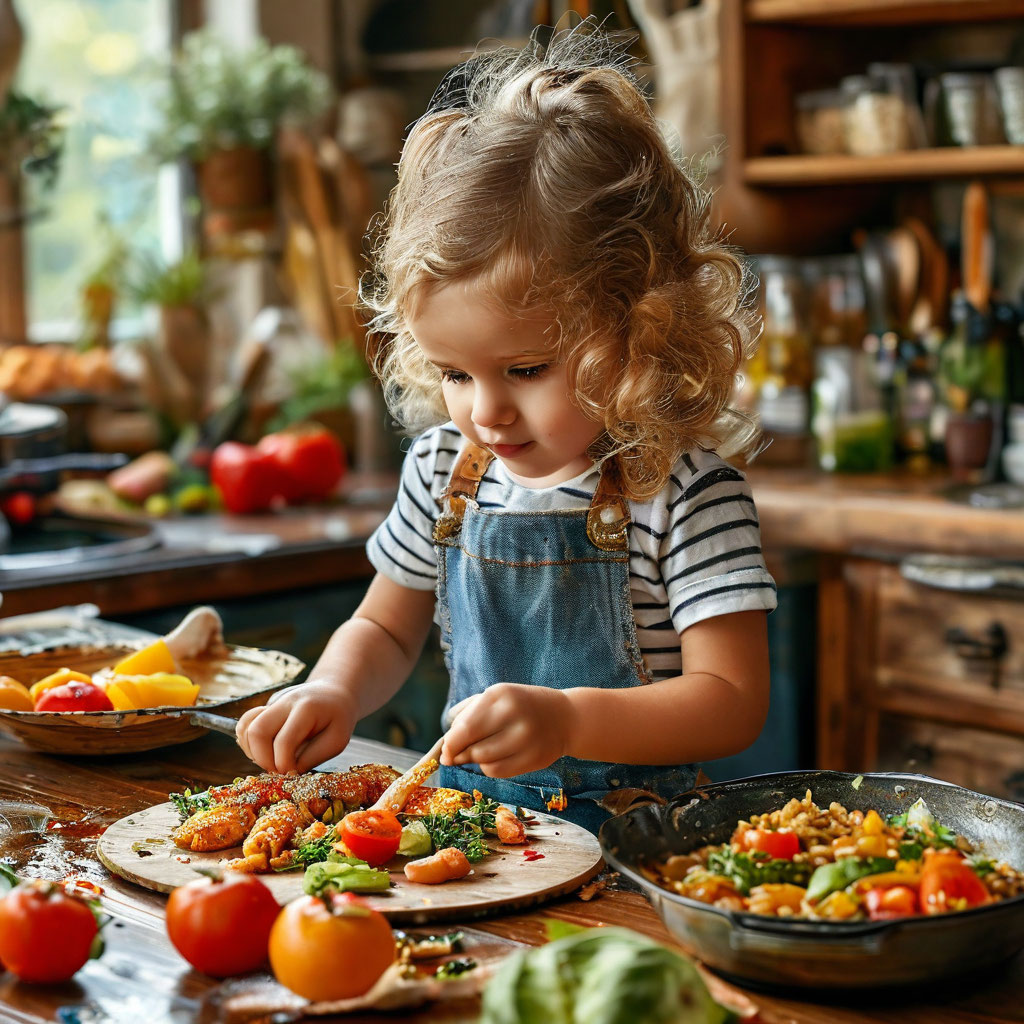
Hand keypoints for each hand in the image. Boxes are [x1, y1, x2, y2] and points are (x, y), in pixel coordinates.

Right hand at [235, 680, 356, 773]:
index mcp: (306, 708)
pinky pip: (245, 725)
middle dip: (263, 759)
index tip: (292, 775)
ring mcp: (272, 703)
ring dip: (253, 751)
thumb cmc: (338, 718)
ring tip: (273, 760)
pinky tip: (266, 750)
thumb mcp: (337, 740)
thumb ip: (312, 757)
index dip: (284, 765)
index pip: (284, 741)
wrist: (334, 693)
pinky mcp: (264, 708)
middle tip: (278, 771)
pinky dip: (248, 742)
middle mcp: (284, 701)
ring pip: (246, 728)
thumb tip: (287, 773)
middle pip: (257, 731)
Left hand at [439, 683, 569, 777]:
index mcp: (500, 694)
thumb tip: (445, 750)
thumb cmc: (520, 706)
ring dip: (477, 760)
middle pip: (473, 748)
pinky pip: (498, 771)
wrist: (565, 717)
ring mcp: (527, 738)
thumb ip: (466, 715)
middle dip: (460, 754)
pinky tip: (499, 756)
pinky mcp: (535, 758)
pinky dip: (491, 768)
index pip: (465, 728)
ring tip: (485, 749)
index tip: (446, 752)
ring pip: (484, 762)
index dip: (451, 744)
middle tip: (458, 755)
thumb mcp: (495, 697)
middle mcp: (514, 715)